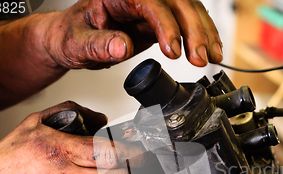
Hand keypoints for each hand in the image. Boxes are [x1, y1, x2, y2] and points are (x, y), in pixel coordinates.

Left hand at [43, 0, 222, 68]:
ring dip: (204, 33)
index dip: (166, 25)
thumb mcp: (76, 43)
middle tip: (200, 58)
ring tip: (211, 57)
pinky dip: (202, 35)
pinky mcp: (160, 20)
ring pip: (188, 9)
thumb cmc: (70, 35)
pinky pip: (187, 21)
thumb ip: (98, 45)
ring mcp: (152, 6)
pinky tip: (212, 49)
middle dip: (193, 30)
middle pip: (177, 2)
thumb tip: (122, 46)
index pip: (151, 2)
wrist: (70, 38)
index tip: (173, 51)